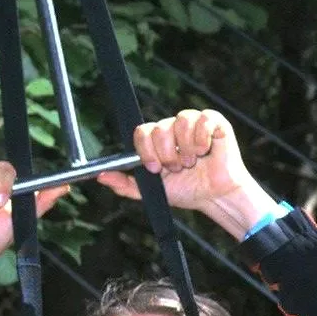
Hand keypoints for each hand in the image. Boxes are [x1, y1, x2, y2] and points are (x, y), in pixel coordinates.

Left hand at [95, 109, 276, 240]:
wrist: (215, 197)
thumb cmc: (187, 191)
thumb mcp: (152, 191)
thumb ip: (126, 184)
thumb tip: (101, 177)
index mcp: (158, 141)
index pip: (142, 132)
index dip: (147, 150)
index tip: (155, 168)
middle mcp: (173, 128)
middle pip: (159, 128)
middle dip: (167, 154)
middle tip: (178, 168)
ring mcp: (193, 122)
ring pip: (179, 121)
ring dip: (185, 149)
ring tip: (193, 162)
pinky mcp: (214, 121)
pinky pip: (202, 118)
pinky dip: (202, 138)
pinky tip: (206, 151)